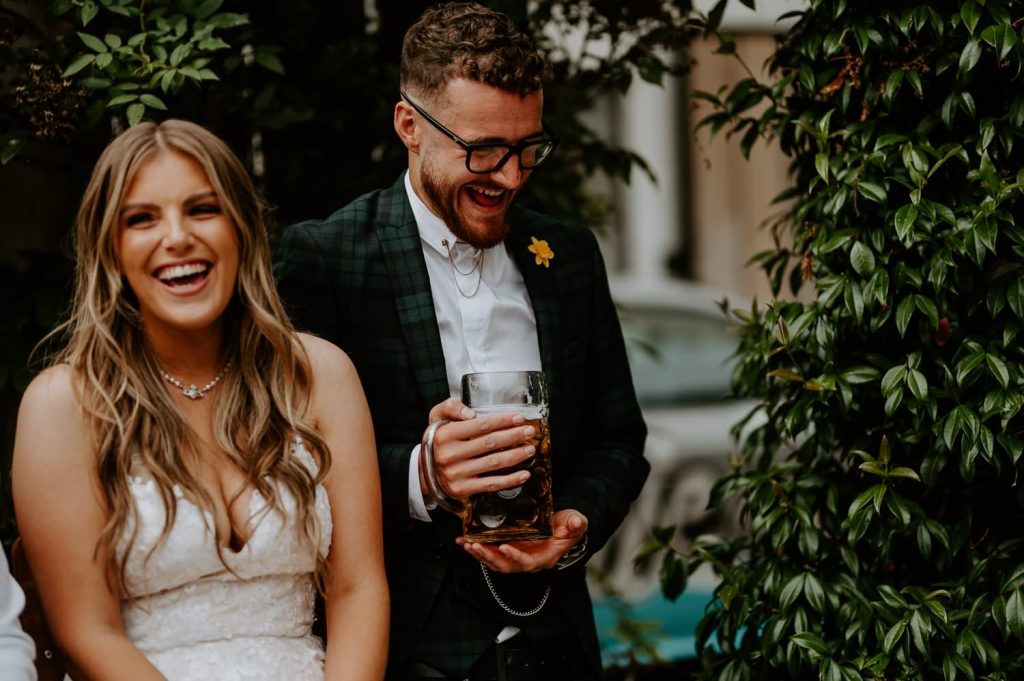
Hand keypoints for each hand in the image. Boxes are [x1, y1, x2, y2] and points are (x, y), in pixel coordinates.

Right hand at [420, 398, 538, 500]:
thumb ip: (451, 407)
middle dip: (514, 436)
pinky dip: (510, 480)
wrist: (424, 470)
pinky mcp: (463, 489)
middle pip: (490, 443)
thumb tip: (470, 414)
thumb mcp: (436, 418)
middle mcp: (450, 454)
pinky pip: (491, 484)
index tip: (519, 418)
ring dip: (516, 456)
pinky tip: (523, 474)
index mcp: (445, 435)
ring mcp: (457, 473)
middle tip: (529, 432)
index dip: (502, 421)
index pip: (480, 425)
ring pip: (493, 463)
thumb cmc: (437, 440)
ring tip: (529, 449)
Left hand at [457, 509, 588, 572]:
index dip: (516, 557)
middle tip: (476, 546)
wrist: (562, 527)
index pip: (528, 562)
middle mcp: (527, 561)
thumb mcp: (575, 523)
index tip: (505, 548)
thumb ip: (576, 524)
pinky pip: (489, 552)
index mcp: (543, 558)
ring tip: (466, 544)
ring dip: (479, 554)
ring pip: (494, 561)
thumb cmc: (568, 527)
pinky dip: (476, 548)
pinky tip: (463, 541)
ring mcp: (515, 556)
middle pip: (505, 565)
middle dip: (489, 557)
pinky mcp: (507, 549)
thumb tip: (578, 522)